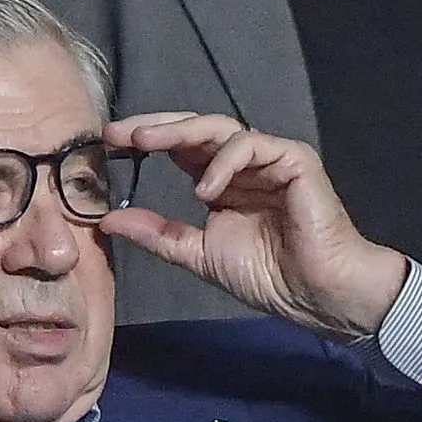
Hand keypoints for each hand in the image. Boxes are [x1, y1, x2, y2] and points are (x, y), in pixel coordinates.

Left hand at [97, 112, 409, 341]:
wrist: (315, 295)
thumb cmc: (268, 275)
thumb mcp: (198, 254)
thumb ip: (157, 234)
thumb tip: (106, 221)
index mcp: (221, 181)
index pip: (179, 148)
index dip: (146, 142)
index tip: (107, 144)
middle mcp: (243, 165)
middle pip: (196, 130)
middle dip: (155, 127)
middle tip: (119, 132)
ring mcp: (270, 159)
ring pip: (221, 129)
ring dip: (180, 133)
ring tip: (146, 144)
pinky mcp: (295, 161)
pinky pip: (254, 146)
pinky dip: (225, 162)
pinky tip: (204, 189)